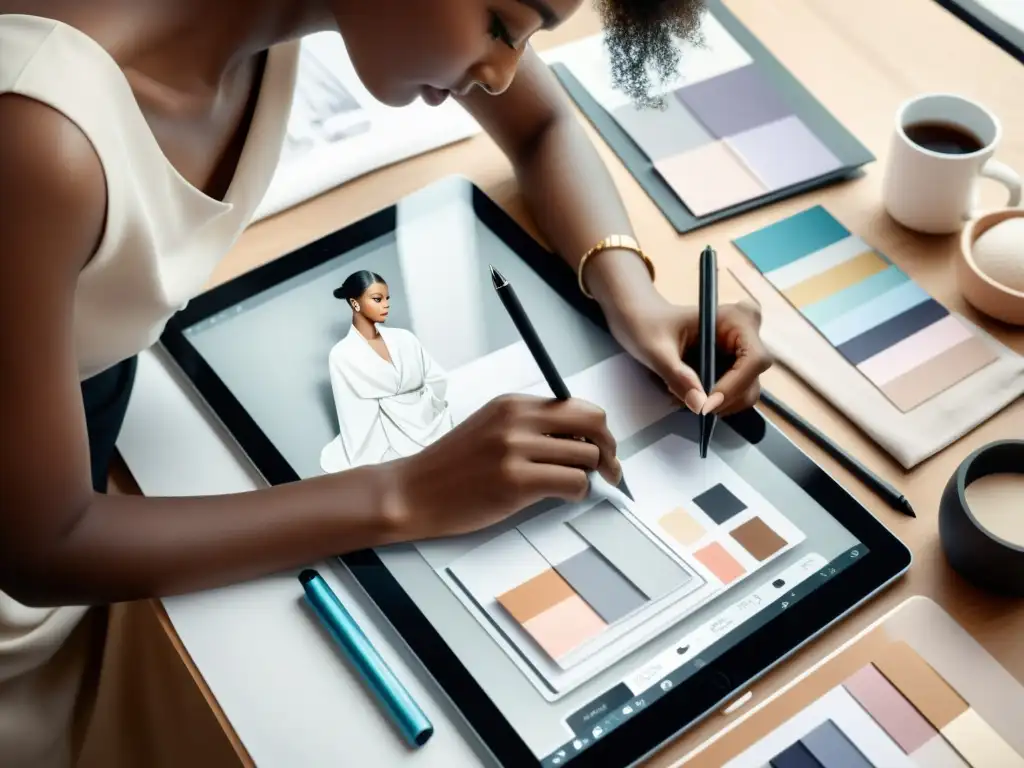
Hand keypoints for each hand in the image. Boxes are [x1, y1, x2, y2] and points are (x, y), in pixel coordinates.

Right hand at [387, 394, 621, 539]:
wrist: (414, 492)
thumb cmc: (453, 467)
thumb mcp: (491, 428)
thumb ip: (531, 426)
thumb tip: (582, 439)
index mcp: (513, 403)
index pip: (578, 406)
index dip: (598, 430)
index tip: (602, 448)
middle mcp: (516, 420)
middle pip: (593, 423)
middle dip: (609, 449)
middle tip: (610, 470)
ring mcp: (515, 449)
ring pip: (587, 456)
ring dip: (590, 476)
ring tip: (574, 486)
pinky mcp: (516, 481)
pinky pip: (573, 483)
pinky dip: (578, 493)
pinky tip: (562, 496)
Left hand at [606, 294, 771, 416]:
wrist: (644, 322)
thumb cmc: (648, 325)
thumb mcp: (655, 348)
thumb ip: (677, 374)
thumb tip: (699, 402)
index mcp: (737, 319)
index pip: (754, 359)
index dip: (735, 385)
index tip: (707, 404)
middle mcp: (748, 335)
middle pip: (752, 381)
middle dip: (721, 398)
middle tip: (687, 401)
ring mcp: (743, 354)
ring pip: (744, 394)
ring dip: (714, 403)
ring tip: (682, 394)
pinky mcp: (735, 369)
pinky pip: (733, 397)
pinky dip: (712, 403)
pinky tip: (688, 393)